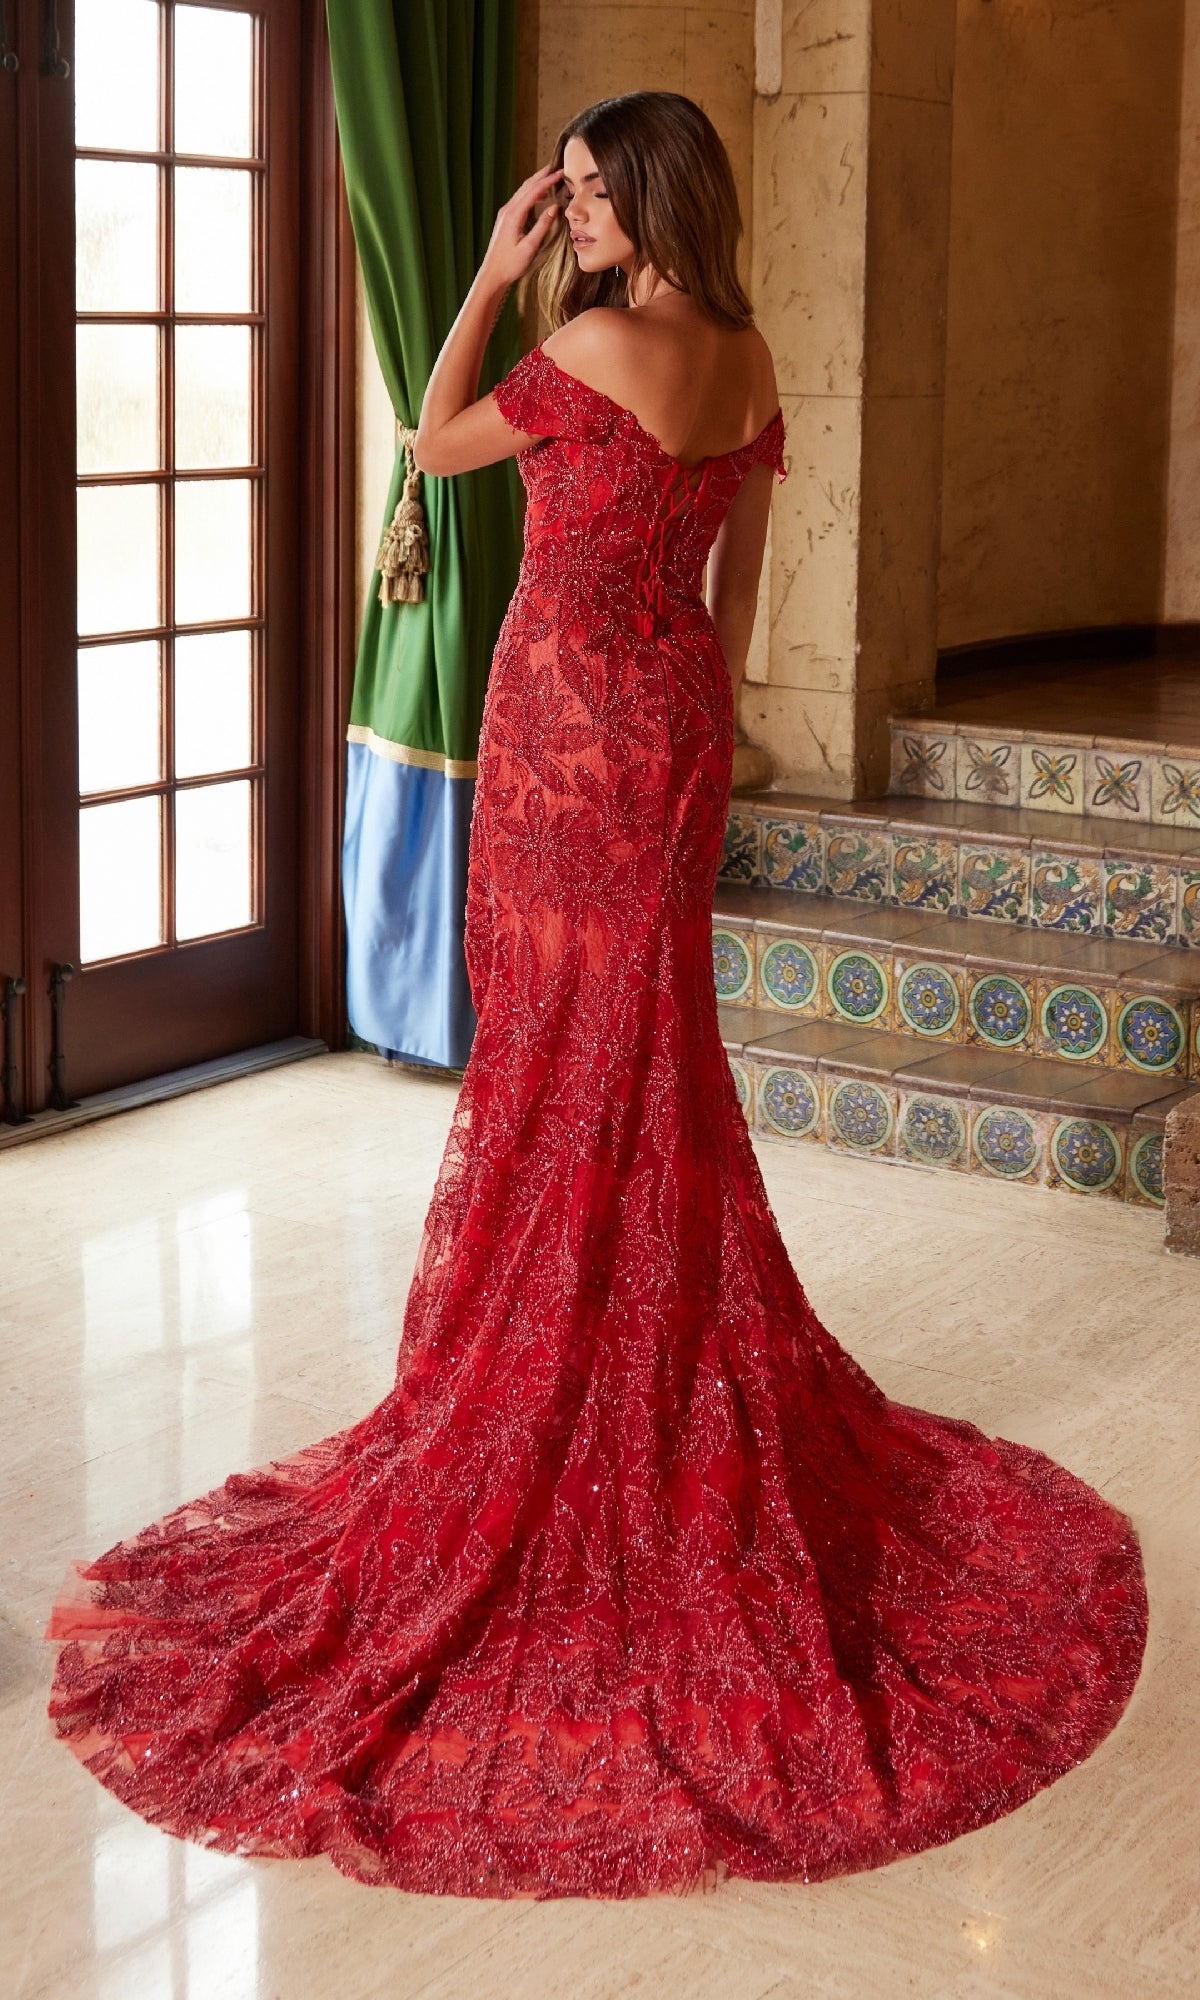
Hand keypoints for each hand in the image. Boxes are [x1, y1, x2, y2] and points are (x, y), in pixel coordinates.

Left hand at [479, 165, 563, 288]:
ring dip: (537, 183)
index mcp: (513, 215)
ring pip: (522, 191)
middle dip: (542, 176)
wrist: (492, 274)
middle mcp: (507, 210)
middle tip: (557, 168)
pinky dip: (531, 193)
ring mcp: (505, 214)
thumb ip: (543, 226)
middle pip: (527, 186)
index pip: (534, 191)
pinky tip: (540, 197)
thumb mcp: (530, 247)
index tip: (561, 173)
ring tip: (551, 178)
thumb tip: (555, 208)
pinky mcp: (505, 219)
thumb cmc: (510, 264)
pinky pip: (520, 200)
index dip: (548, 180)